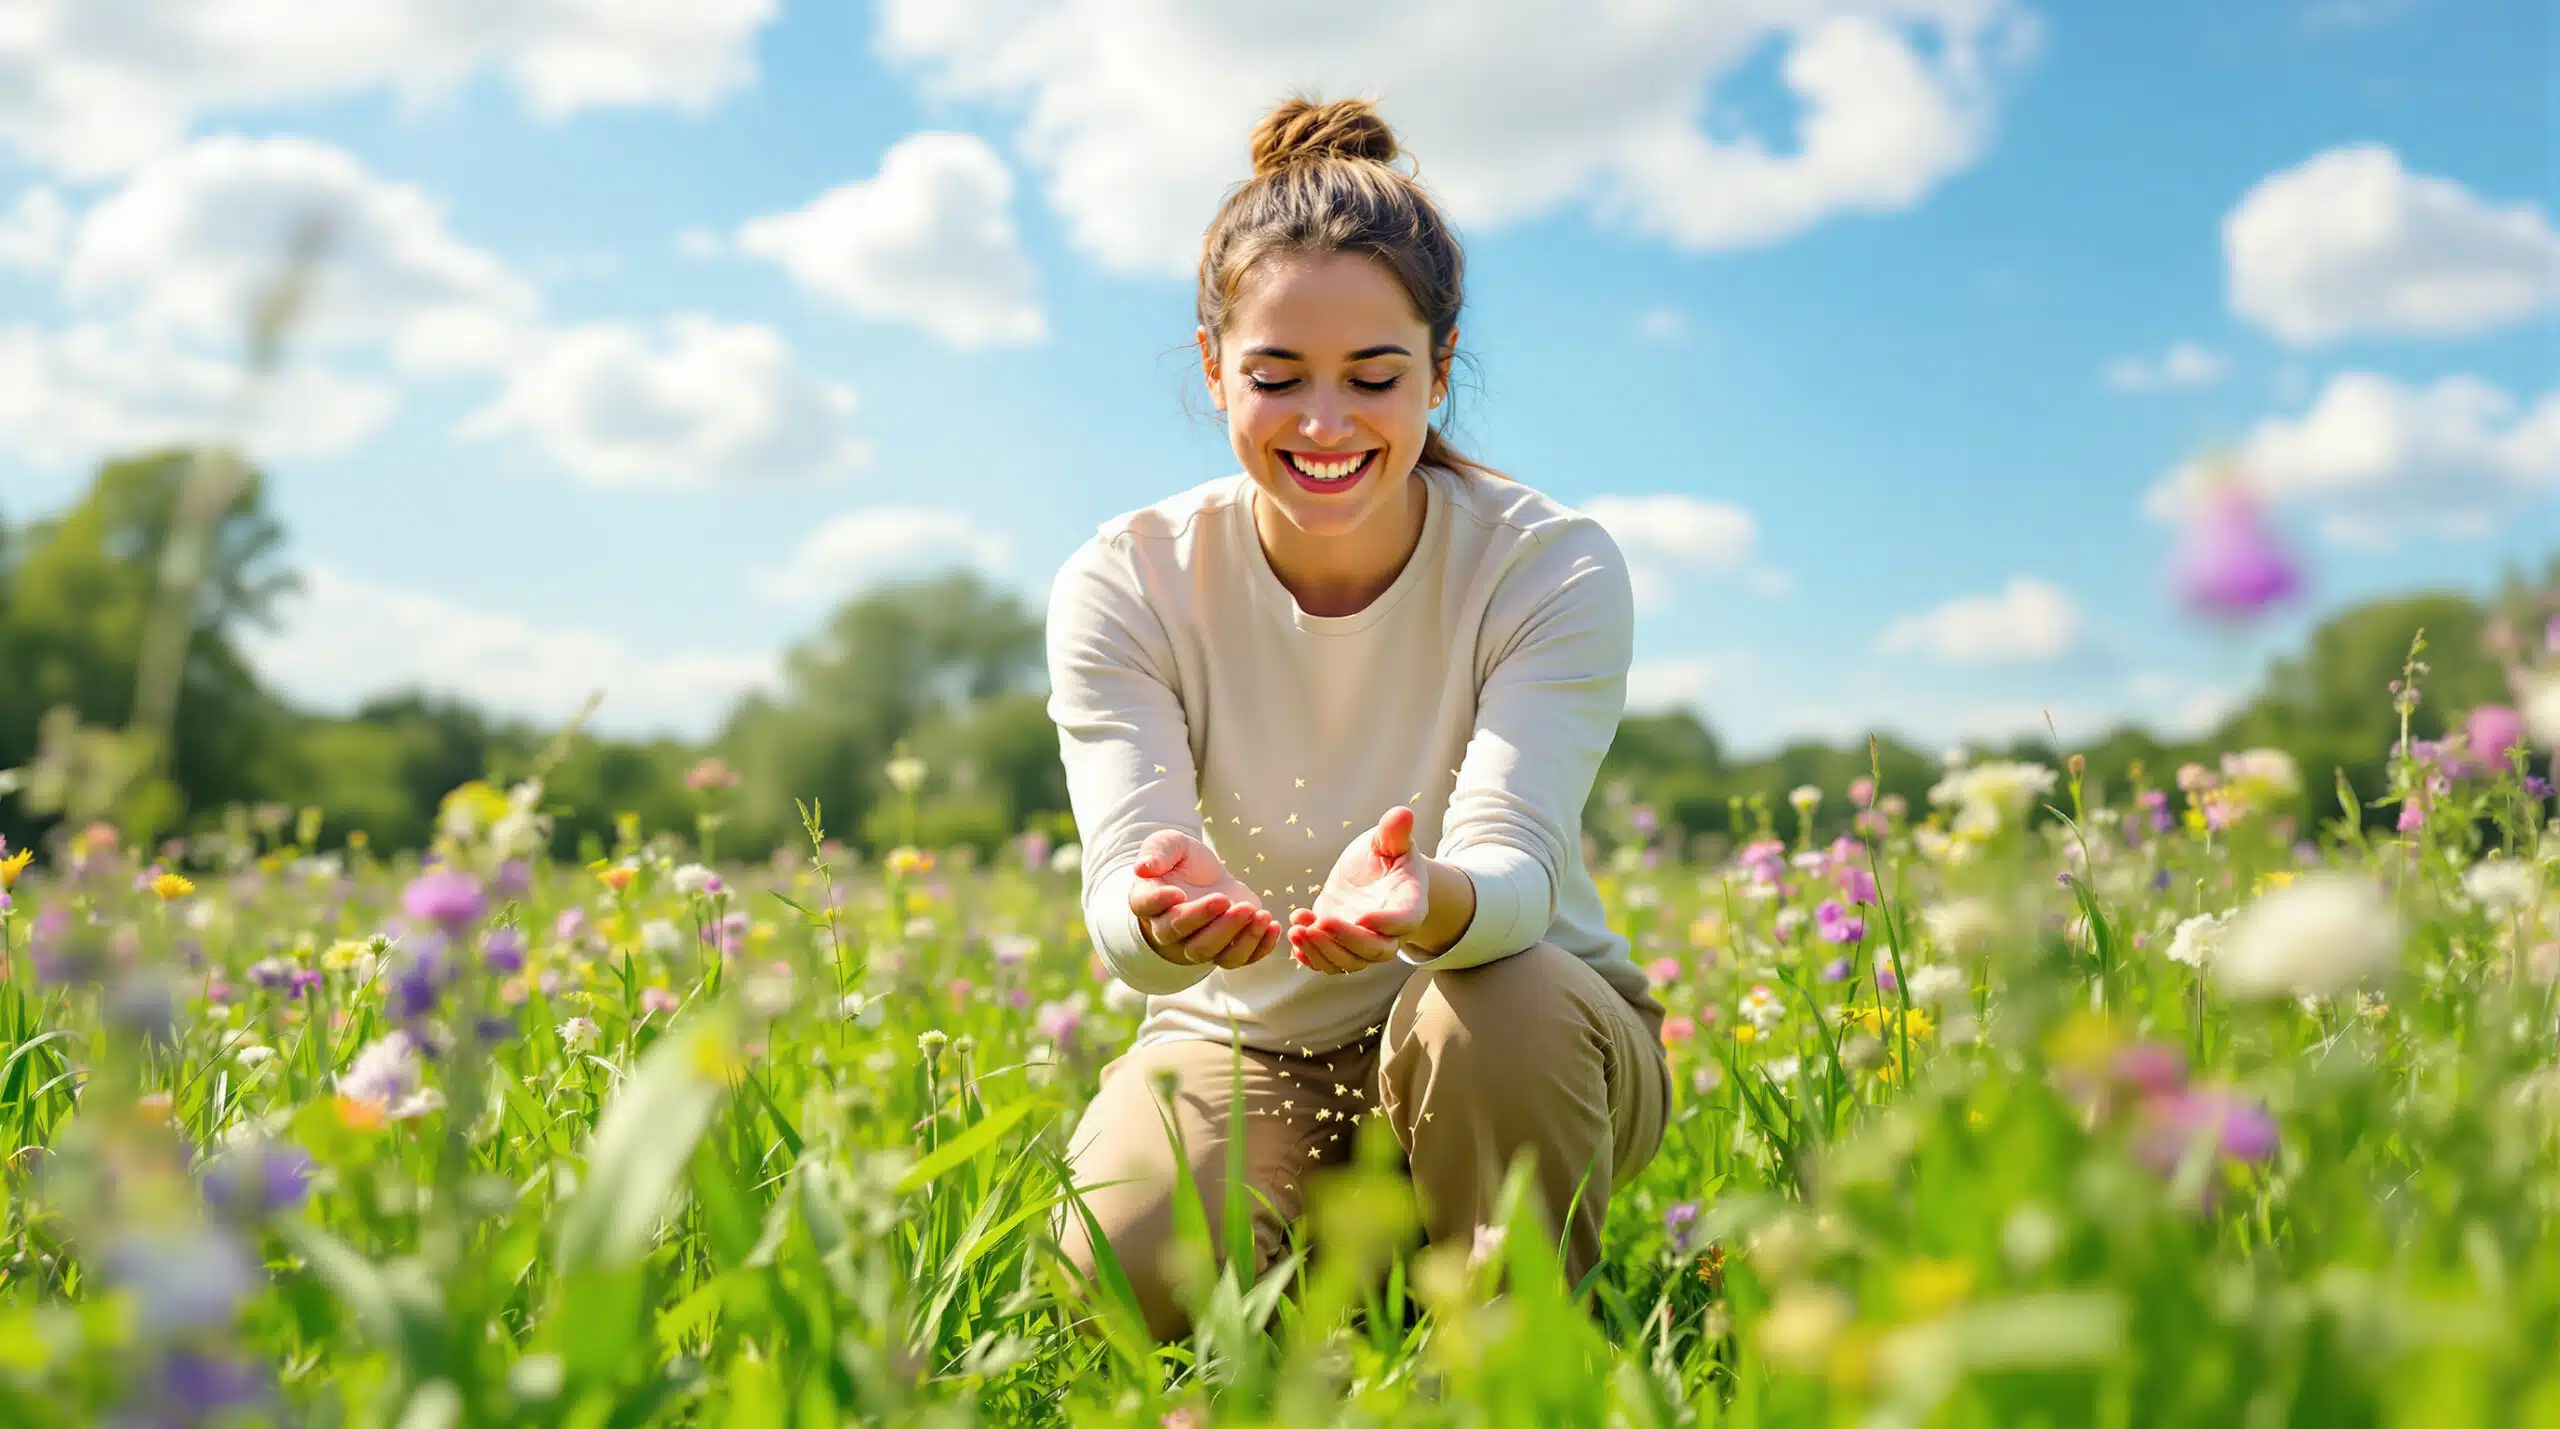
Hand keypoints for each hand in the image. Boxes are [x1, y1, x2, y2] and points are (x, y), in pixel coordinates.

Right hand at [1126, 830, 1280, 970]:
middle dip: (1207, 920)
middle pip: (1182, 935)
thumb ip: (1158, 851)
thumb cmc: (1184, 862)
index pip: (1147, 906)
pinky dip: (1258, 947)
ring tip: (1258, 913)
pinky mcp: (1224, 950)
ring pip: (1211, 953)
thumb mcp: (1171, 844)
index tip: (1178, 892)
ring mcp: (1196, 945)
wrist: (1207, 878)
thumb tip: (1143, 868)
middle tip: (1228, 901)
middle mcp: (1167, 930)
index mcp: (1148, 901)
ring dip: (1236, 936)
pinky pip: (1238, 959)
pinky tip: (1272, 926)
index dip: (1160, 902)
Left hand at [1289, 806, 1427, 975]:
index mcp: (1409, 904)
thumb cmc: (1387, 854)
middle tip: (1320, 923)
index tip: (1362, 917)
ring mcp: (1362, 943)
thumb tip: (1402, 813)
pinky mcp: (1339, 944)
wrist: (1375, 874)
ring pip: (1348, 962)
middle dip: (1346, 941)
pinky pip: (1328, 963)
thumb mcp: (1390, 840)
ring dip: (1322, 951)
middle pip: (1375, 951)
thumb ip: (1394, 832)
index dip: (1386, 923)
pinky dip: (1310, 957)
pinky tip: (1294, 938)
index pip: (1404, 920)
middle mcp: (1389, 933)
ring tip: (1298, 929)